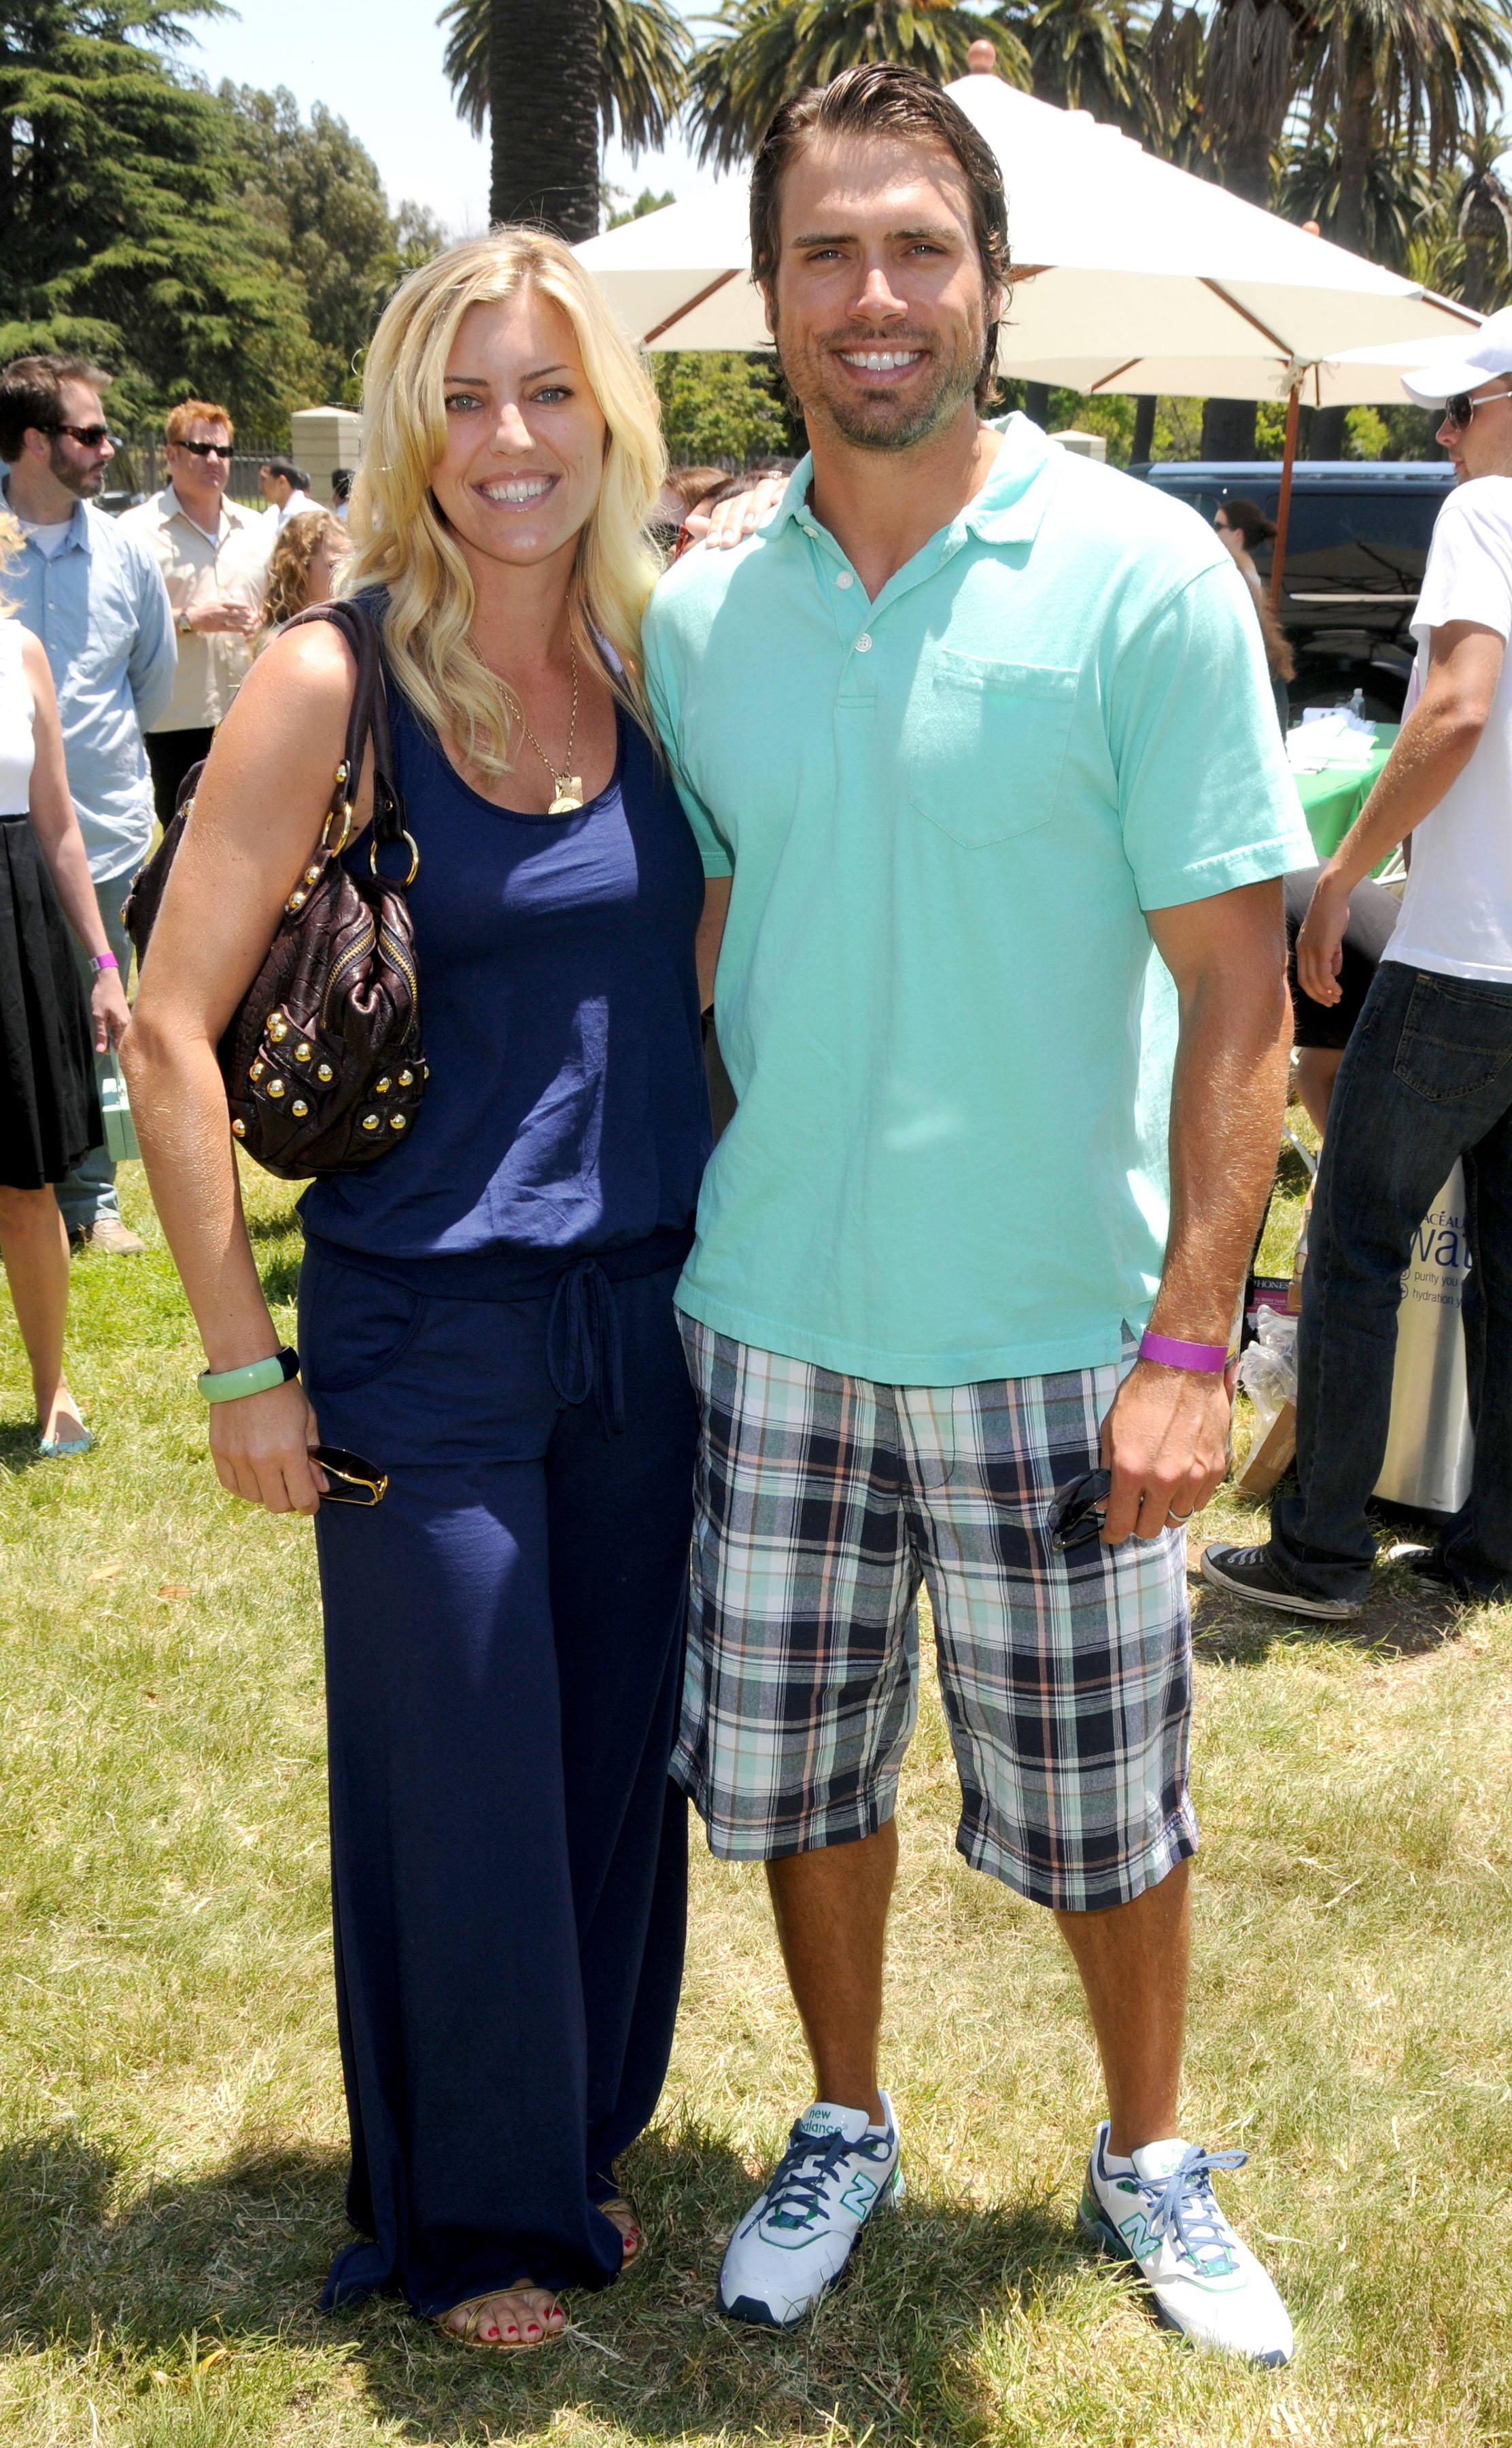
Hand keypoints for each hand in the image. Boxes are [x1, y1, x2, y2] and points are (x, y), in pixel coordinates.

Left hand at [90, 969, 130, 1050]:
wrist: (108, 979)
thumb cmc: (102, 996)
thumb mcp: (98, 1016)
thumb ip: (100, 1034)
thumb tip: (100, 1050)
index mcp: (122, 1025)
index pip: (119, 1046)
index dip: (110, 1051)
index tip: (100, 1049)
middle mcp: (128, 1024)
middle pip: (121, 1042)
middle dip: (110, 1045)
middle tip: (98, 1039)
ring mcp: (128, 1020)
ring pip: (120, 1036)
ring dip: (111, 1037)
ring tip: (101, 1032)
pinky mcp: (125, 1016)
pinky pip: (120, 1029)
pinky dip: (113, 1031)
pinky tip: (106, 1026)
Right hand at [190, 598, 257, 636]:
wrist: (194, 618)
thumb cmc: (204, 609)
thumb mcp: (212, 601)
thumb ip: (221, 600)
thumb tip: (229, 598)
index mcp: (219, 603)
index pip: (233, 603)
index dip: (242, 605)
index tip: (248, 607)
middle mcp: (221, 611)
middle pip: (236, 612)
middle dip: (245, 614)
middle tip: (252, 615)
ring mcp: (220, 619)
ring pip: (235, 621)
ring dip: (244, 622)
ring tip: (251, 622)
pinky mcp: (218, 627)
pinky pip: (230, 628)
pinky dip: (238, 629)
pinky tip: (244, 629)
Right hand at [208, 1374, 327, 1514]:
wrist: (247, 1370)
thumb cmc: (283, 1393)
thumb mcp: (308, 1422)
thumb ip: (314, 1458)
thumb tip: (320, 1487)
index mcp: (289, 1451)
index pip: (302, 1498)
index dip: (310, 1505)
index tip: (311, 1502)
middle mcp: (262, 1459)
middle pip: (277, 1504)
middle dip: (290, 1502)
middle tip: (293, 1489)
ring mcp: (238, 1458)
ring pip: (253, 1497)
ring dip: (266, 1493)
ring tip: (273, 1477)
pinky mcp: (219, 1452)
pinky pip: (231, 1485)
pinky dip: (244, 1486)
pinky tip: (253, 1475)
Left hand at [685, 473, 787, 549]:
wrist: (801, 539)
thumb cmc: (764, 545)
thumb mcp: (739, 541)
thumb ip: (715, 531)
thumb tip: (688, 521)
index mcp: (740, 507)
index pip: (724, 509)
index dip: (716, 525)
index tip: (713, 545)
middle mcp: (755, 496)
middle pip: (740, 501)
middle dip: (732, 522)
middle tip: (727, 543)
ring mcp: (775, 491)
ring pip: (761, 491)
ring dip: (753, 508)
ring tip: (749, 528)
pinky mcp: (795, 490)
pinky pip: (785, 489)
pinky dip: (780, 497)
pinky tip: (777, 509)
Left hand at [1098, 1357, 1231, 1542]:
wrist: (1182, 1369)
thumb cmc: (1141, 1396)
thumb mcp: (1110, 1431)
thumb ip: (1107, 1470)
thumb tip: (1105, 1501)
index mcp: (1131, 1470)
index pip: (1121, 1524)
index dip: (1113, 1534)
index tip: (1112, 1534)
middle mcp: (1164, 1479)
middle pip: (1150, 1529)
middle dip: (1138, 1524)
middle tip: (1135, 1510)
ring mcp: (1193, 1476)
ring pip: (1177, 1518)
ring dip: (1165, 1511)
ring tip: (1159, 1492)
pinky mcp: (1215, 1469)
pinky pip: (1199, 1502)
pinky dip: (1187, 1498)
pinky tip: (1180, 1480)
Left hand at [1296, 865, 1351, 1005]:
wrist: (1332, 895)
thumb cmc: (1333, 913)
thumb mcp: (1331, 938)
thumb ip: (1332, 956)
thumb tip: (1334, 974)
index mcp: (1302, 949)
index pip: (1303, 976)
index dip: (1313, 990)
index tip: (1325, 998)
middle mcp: (1303, 951)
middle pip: (1306, 982)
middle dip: (1318, 996)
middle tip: (1331, 1004)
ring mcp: (1310, 950)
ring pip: (1315, 980)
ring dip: (1326, 992)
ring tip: (1337, 998)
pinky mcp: (1321, 948)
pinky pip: (1323, 973)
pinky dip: (1330, 985)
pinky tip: (1338, 989)